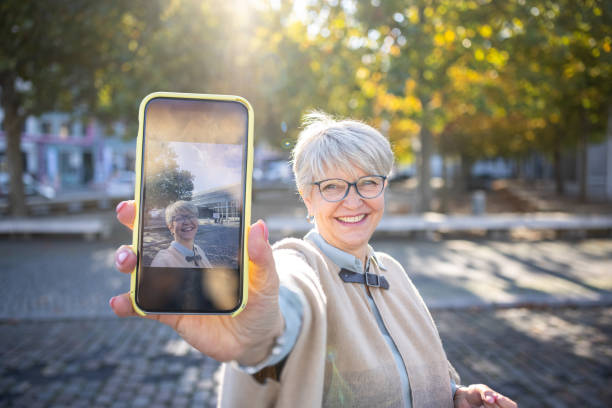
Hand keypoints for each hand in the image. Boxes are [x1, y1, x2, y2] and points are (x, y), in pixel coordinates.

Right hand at [111, 200, 283, 364]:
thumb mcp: (265, 277)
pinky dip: (127, 304)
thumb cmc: (259, 301)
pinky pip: (143, 308)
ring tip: (127, 260)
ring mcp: (173, 288)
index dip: (159, 207)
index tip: (145, 194)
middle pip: (152, 240)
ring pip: (141, 270)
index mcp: (204, 249)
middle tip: (127, 214)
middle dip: (133, 223)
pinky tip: (120, 302)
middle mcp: (182, 264)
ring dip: (127, 260)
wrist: (253, 339)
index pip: (179, 223)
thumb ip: (261, 255)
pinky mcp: (169, 313)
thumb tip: (259, 226)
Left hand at [454, 384, 517, 407]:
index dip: (506, 403)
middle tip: (485, 400)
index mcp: (502, 402)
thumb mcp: (479, 388)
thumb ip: (486, 392)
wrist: (463, 398)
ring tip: (482, 405)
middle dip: (494, 405)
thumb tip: (492, 399)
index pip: (512, 406)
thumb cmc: (474, 392)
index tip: (497, 398)